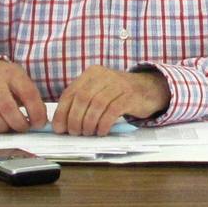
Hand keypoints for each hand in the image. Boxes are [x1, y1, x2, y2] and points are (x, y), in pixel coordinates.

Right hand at [0, 59, 44, 132]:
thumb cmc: (5, 79)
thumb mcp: (20, 80)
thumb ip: (31, 97)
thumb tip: (40, 121)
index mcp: (13, 74)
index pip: (28, 94)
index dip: (36, 112)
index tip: (40, 123)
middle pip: (7, 108)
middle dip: (19, 124)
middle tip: (24, 128)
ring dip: (4, 127)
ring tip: (10, 128)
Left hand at [52, 66, 169, 136]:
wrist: (148, 89)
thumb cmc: (118, 94)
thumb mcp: (99, 92)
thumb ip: (82, 103)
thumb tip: (62, 123)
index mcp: (91, 74)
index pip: (70, 93)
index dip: (62, 112)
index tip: (59, 128)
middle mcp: (104, 76)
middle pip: (82, 99)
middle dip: (75, 120)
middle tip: (75, 133)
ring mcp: (118, 84)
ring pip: (96, 105)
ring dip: (89, 123)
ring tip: (89, 133)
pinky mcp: (130, 95)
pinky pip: (112, 111)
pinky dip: (103, 124)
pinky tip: (101, 131)